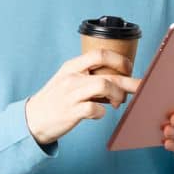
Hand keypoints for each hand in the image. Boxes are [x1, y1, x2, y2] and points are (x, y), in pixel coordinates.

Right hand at [24, 50, 142, 145]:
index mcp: (71, 66)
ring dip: (117, 96)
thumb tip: (117, 78)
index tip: (128, 68)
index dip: (119, 60)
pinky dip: (102, 112)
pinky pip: (95, 109)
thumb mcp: (67, 79)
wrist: (33, 119)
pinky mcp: (71, 112)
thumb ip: (88, 76)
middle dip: (129, 81)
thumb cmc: (55, 100)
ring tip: (117, 103)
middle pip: (108, 74)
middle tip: (140, 87)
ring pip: (104, 86)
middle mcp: (71, 77)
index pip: (99, 54)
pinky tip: (99, 114)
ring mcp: (71, 94)